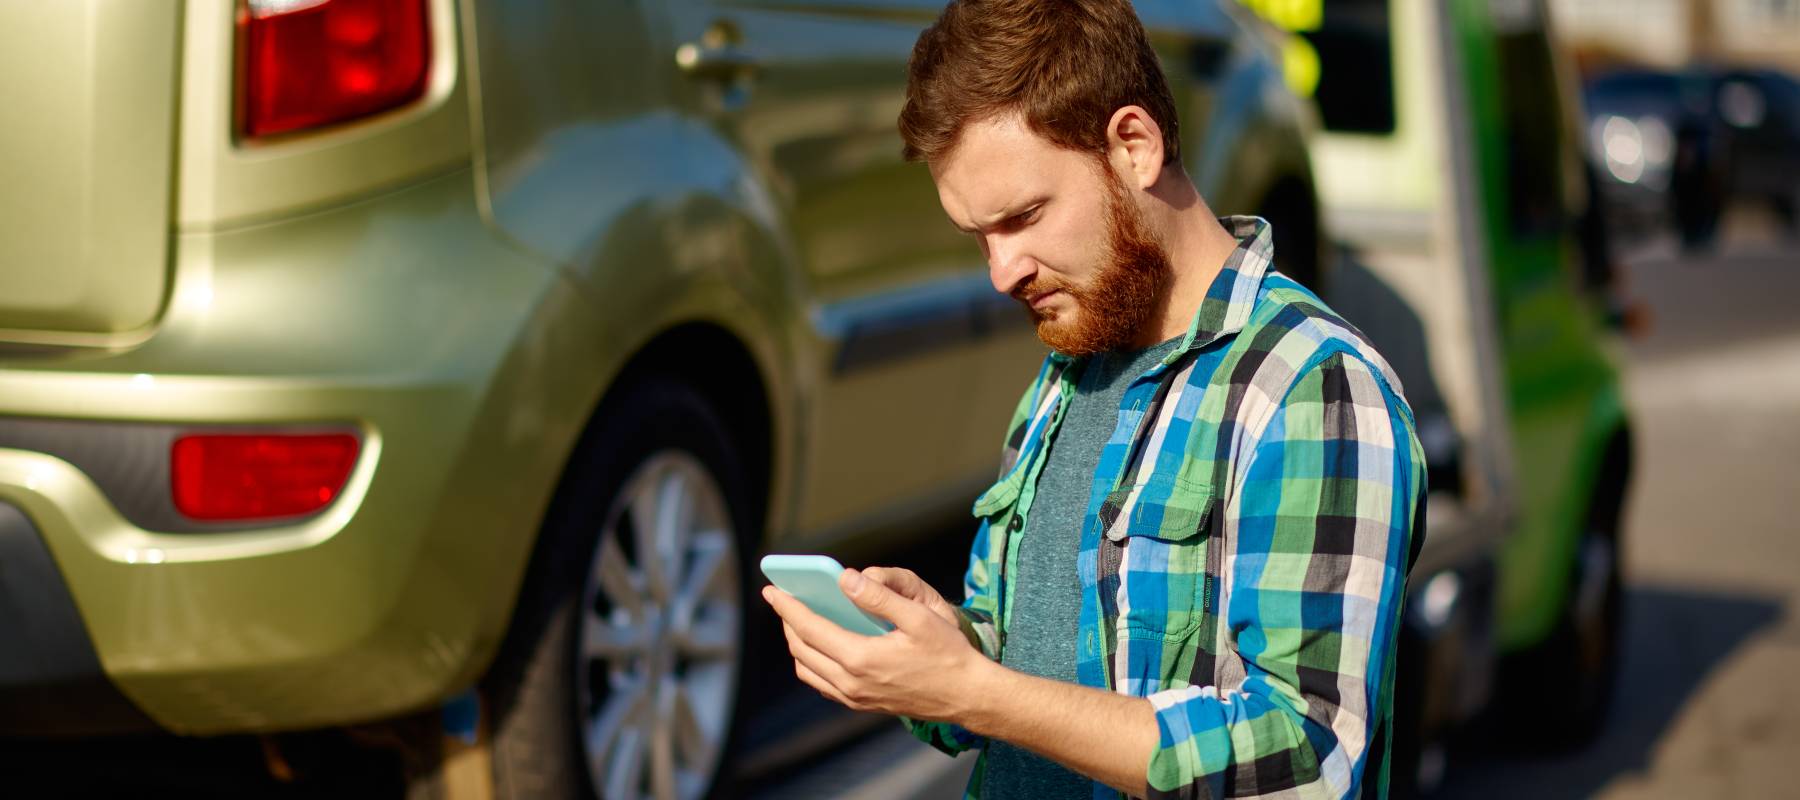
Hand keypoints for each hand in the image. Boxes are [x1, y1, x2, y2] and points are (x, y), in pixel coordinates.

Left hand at [761, 566, 990, 722]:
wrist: (966, 696)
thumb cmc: (947, 654)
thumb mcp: (918, 617)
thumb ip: (879, 597)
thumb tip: (845, 579)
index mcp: (861, 658)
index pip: (809, 629)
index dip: (787, 607)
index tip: (771, 591)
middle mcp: (851, 683)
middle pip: (802, 649)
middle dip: (788, 622)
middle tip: (783, 600)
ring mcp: (855, 698)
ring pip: (808, 670)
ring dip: (797, 644)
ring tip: (799, 620)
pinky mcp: (862, 705)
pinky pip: (823, 684)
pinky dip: (812, 663)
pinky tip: (821, 645)